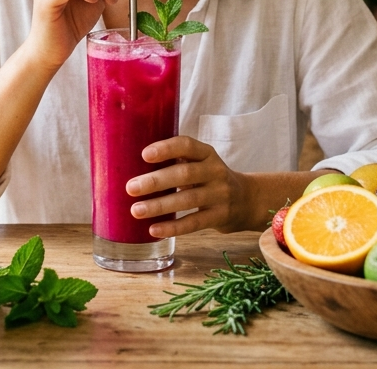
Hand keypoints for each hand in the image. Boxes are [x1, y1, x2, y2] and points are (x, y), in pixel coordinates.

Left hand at [126, 137, 254, 237]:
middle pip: (185, 174)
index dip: (166, 149)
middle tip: (130, 188)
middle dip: (156, 181)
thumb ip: (176, 162)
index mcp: (207, 153)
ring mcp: (220, 194)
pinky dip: (173, 227)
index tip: (144, 155)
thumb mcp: (200, 163)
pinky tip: (154, 230)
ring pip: (188, 200)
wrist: (246, 200)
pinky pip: (195, 222)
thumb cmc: (209, 179)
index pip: (187, 145)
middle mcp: (215, 171)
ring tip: (136, 210)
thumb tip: (130, 164)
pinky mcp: (221, 216)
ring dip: (159, 206)